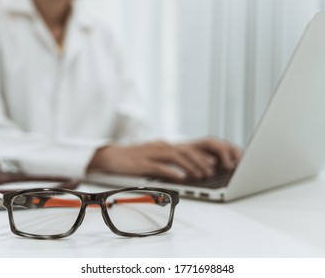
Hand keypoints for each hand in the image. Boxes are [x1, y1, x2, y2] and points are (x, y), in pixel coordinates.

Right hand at [87, 138, 241, 179]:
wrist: (110, 156)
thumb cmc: (131, 159)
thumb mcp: (152, 158)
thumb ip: (167, 162)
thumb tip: (183, 172)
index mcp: (163, 146)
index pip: (186, 150)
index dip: (201, 156)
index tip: (214, 164)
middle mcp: (159, 147)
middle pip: (184, 152)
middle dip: (200, 162)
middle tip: (212, 171)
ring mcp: (150, 154)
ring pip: (175, 158)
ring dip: (190, 166)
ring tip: (201, 175)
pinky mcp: (142, 163)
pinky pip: (160, 167)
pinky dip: (172, 172)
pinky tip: (181, 178)